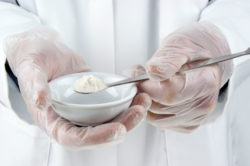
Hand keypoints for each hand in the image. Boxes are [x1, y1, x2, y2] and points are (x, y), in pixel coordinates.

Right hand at [4, 27, 150, 148]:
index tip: (118, 129)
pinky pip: (112, 105)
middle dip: (123, 125)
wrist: (44, 50)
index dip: (98, 138)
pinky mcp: (95, 98)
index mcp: (54, 120)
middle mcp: (72, 119)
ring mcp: (85, 109)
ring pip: (110, 121)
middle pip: (100, 133)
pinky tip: (138, 94)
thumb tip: (42, 101)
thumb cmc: (33, 61)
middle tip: (139, 111)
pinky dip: (127, 103)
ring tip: (144, 101)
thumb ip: (34, 85)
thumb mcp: (30, 69)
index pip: (76, 139)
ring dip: (129, 115)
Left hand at [131, 22, 231, 131]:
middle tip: (137, 76)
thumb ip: (168, 58)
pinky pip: (159, 122)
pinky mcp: (187, 124)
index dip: (148, 86)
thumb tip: (154, 71)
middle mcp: (204, 104)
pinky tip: (153, 93)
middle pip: (161, 107)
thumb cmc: (194, 48)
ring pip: (156, 118)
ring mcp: (196, 117)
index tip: (138, 74)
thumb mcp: (181, 42)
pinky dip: (150, 109)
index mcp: (206, 82)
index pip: (170, 93)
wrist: (207, 57)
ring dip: (144, 101)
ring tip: (146, 82)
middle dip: (143, 91)